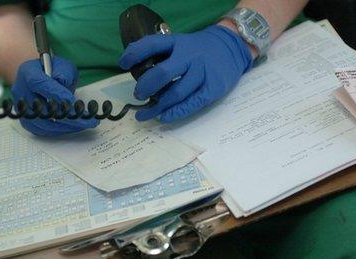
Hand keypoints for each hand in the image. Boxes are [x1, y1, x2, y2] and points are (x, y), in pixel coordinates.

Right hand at [11, 57, 98, 135]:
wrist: (38, 76)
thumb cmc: (52, 70)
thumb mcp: (63, 65)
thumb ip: (65, 73)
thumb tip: (65, 91)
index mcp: (28, 72)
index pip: (40, 84)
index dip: (56, 94)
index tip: (73, 102)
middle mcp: (21, 91)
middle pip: (40, 108)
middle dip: (66, 116)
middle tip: (86, 120)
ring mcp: (22, 107)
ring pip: (41, 123)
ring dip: (64, 126)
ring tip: (83, 124)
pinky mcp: (27, 120)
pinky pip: (41, 130)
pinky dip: (58, 130)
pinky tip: (73, 127)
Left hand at [119, 25, 252, 122]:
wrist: (232, 48)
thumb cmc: (198, 50)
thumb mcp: (180, 44)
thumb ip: (161, 55)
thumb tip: (136, 73)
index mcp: (178, 43)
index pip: (152, 44)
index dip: (135, 53)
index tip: (123, 64)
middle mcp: (190, 57)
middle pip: (163, 73)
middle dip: (146, 87)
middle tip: (138, 95)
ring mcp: (202, 73)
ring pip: (176, 93)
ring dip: (157, 106)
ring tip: (143, 114)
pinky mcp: (212, 89)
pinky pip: (191, 104)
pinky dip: (175, 113)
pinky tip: (163, 117)